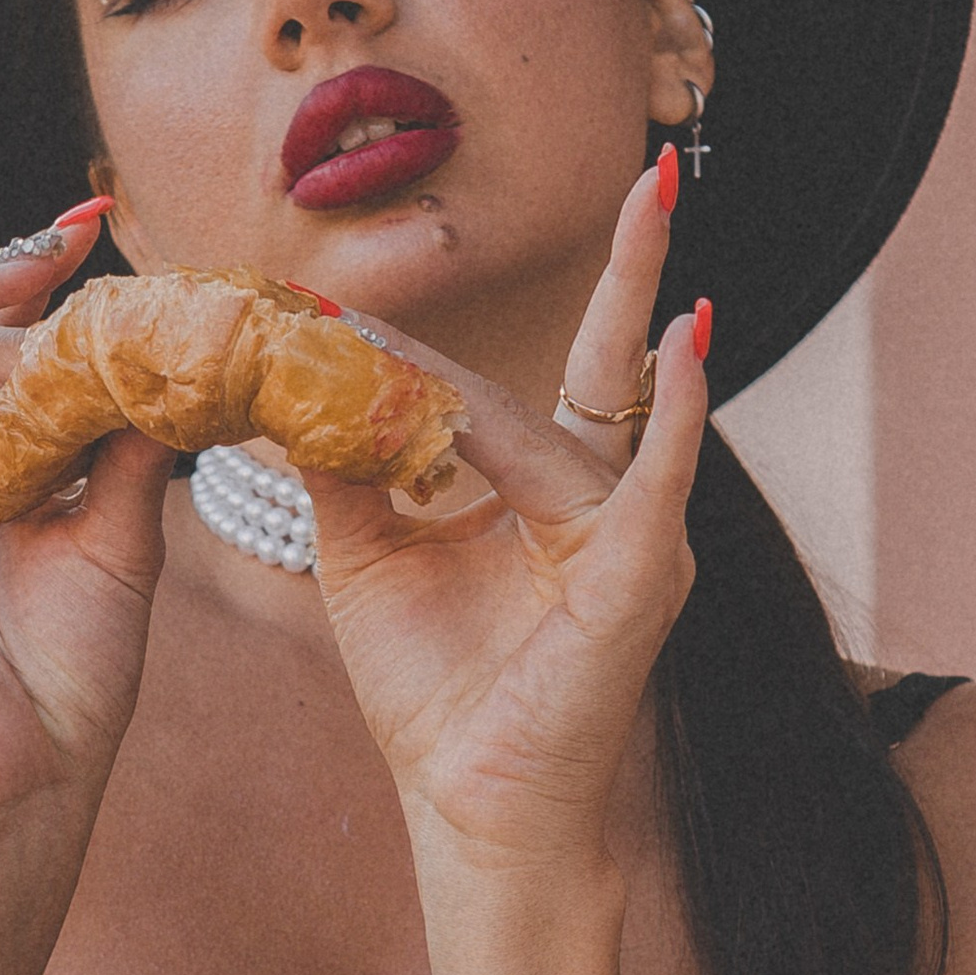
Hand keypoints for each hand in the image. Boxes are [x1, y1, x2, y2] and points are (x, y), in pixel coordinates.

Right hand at [0, 214, 175, 852]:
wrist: (24, 789)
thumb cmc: (69, 685)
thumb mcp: (116, 547)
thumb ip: (122, 454)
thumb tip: (162, 357)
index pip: (6, 363)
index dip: (44, 300)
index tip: (98, 235)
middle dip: (8, 292)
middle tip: (72, 248)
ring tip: (19, 266)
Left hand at [302, 166, 709, 876]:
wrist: (473, 809)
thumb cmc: (434, 693)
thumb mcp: (363, 558)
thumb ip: (337, 468)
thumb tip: (280, 381)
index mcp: (540, 493)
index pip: (485, 387)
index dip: (411, 346)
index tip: (327, 296)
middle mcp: (600, 500)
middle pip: (606, 358)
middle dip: (634, 261)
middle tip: (652, 165)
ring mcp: (631, 536)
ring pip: (583, 411)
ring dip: (617, 307)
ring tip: (631, 213)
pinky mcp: (643, 578)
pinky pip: (661, 478)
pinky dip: (683, 409)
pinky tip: (695, 337)